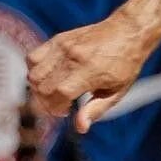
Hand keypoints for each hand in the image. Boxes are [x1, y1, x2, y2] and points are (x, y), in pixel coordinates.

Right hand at [27, 15, 145, 132]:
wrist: (127, 32)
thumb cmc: (125, 65)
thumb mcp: (117, 92)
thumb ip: (96, 110)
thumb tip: (80, 128)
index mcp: (90, 71)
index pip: (59, 93)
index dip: (57, 108)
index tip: (66, 111)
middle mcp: (73, 57)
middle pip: (42, 85)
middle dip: (46, 102)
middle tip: (60, 104)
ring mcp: (63, 46)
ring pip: (33, 73)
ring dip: (39, 88)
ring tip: (55, 92)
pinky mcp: (58, 39)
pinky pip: (32, 58)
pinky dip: (35, 71)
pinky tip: (50, 77)